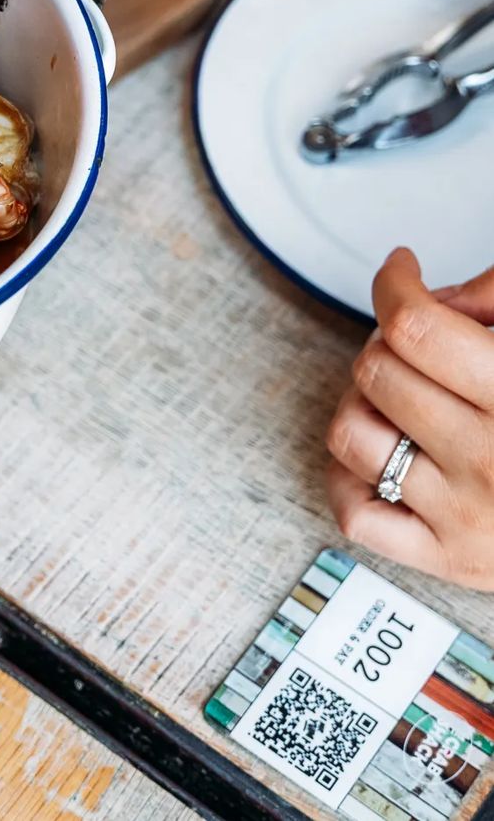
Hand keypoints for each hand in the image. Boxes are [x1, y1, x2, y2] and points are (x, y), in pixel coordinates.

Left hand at [326, 248, 493, 588]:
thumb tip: (435, 294)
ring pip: (351, 434)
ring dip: (362, 404)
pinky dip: (351, 478)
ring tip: (398, 398)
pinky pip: (356, 512)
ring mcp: (466, 514)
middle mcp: (492, 460)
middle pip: (377, 371)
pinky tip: (385, 454)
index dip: (395, 285)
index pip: (416, 328)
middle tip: (414, 343)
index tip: (401, 272)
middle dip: (386, 343)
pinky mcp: (450, 559)